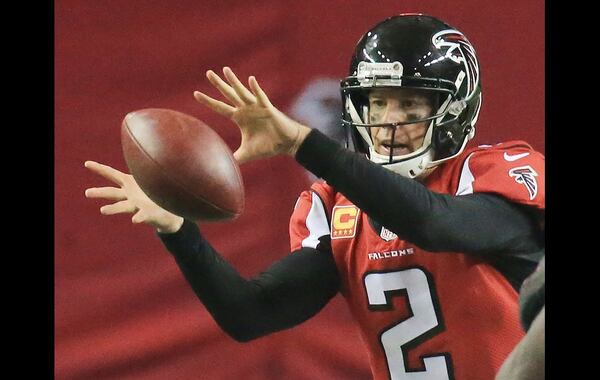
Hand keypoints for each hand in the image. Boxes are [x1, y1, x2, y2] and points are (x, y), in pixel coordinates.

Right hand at [84, 161, 183, 232]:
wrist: (169, 213)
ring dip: (113, 209)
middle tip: (87, 193)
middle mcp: (130, 195)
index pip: (112, 174)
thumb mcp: (152, 176)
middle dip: (100, 192)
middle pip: (112, 193)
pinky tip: (135, 220)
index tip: (87, 163)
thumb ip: (148, 165)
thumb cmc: (158, 193)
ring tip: (102, 210)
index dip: (99, 169)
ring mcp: (137, 206)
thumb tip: (150, 144)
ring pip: (123, 207)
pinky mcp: (147, 215)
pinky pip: (143, 216)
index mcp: (129, 184)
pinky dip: (139, 217)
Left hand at [193, 67, 310, 163]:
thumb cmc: (268, 145)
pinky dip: (256, 89)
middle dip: (218, 84)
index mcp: (240, 117)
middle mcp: (246, 109)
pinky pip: (261, 97)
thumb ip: (236, 157)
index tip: (195, 93)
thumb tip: (224, 167)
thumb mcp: (247, 153)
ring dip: (234, 81)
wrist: (287, 144)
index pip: (220, 108)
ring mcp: (256, 107)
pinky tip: (251, 80)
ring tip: (225, 70)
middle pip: (228, 94)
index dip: (208, 101)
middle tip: (208, 73)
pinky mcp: (268, 108)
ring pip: (242, 92)